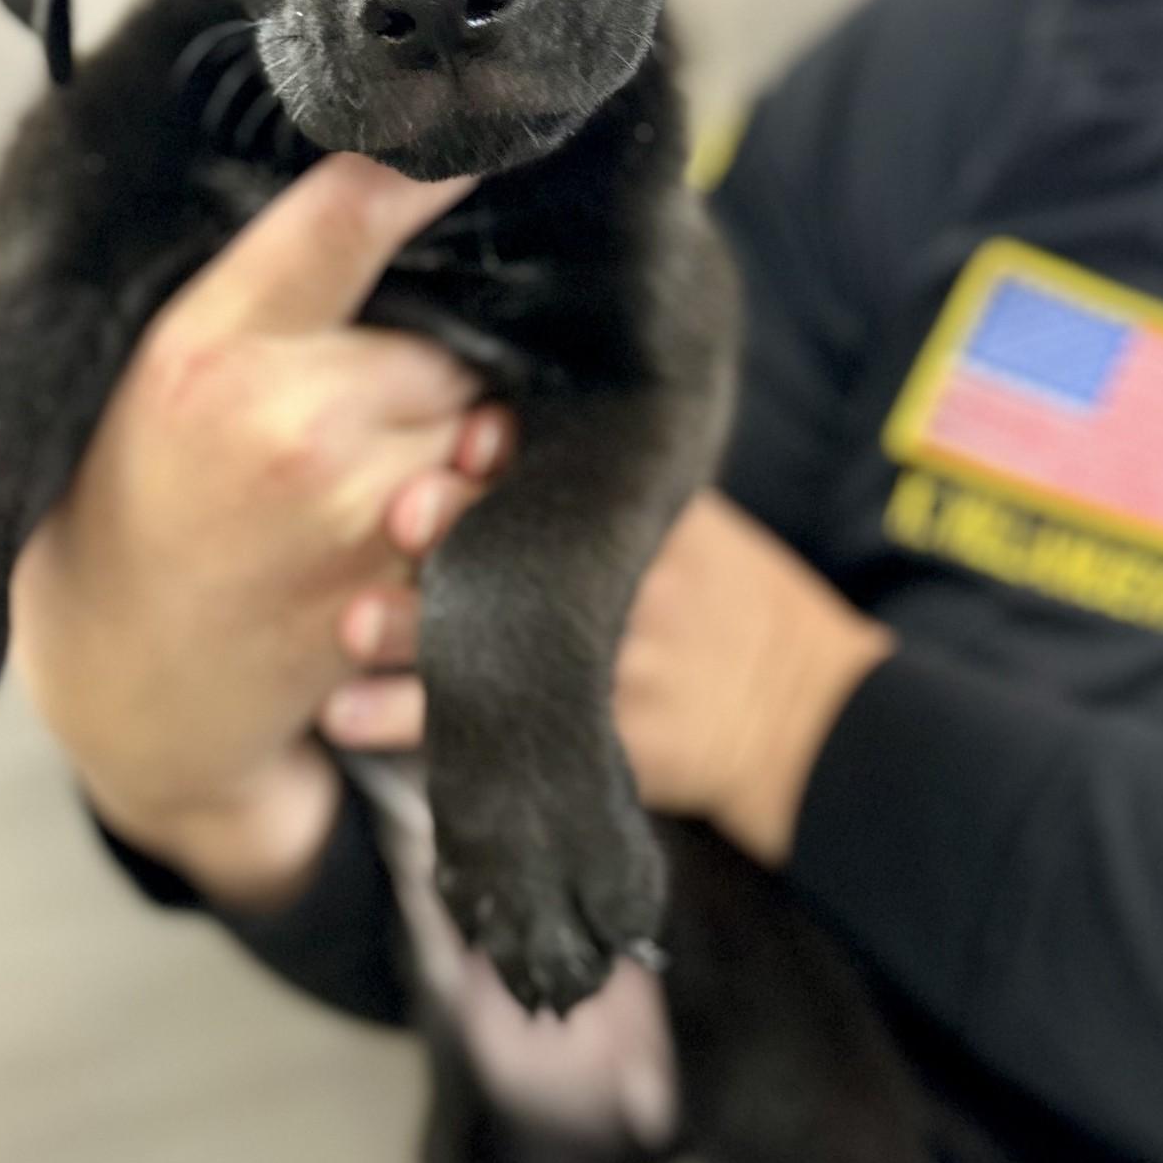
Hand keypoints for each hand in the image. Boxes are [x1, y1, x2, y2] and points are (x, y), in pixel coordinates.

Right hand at [9, 155, 510, 907]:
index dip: (426, 166)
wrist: (123, 677)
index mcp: (211, 347)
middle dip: (439, 362)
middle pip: (451, 343)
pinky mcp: (396, 600)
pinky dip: (468, 522)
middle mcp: (287, 426)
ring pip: (482, 431)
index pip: (346, 214)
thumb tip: (405, 165)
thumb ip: (276, 278)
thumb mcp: (172, 361)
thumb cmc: (147, 495)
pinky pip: (483, 523)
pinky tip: (402, 534)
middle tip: (369, 401)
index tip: (479, 137)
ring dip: (465, 446)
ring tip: (379, 474)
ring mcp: (351, 522)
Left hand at [322, 489, 893, 867]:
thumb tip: (470, 421)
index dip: (507, 449)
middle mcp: (628, 582)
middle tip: (398, 517)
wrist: (815, 722)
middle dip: (456, 530)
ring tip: (347, 627)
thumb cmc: (731, 603)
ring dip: (410, 633)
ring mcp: (613, 663)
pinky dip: (410, 725)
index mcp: (644, 514)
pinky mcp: (594, 741)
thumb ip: (596, 477)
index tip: (465, 437)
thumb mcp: (689, 522)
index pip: (562, 465)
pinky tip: (346, 714)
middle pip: (523, 546)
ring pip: (490, 642)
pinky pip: (485, 732)